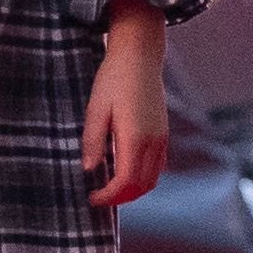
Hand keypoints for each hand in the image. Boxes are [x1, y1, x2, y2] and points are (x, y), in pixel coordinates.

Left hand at [81, 7, 170, 207]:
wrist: (139, 55)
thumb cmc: (114, 79)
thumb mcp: (96, 108)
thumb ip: (93, 140)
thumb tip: (89, 169)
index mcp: (135, 137)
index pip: (126, 182)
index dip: (109, 196)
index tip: (91, 198)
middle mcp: (153, 141)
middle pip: (142, 186)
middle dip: (121, 198)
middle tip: (99, 197)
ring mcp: (162, 137)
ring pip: (153, 178)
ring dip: (134, 190)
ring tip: (111, 187)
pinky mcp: (163, 132)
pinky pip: (157, 166)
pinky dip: (143, 177)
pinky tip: (126, 171)